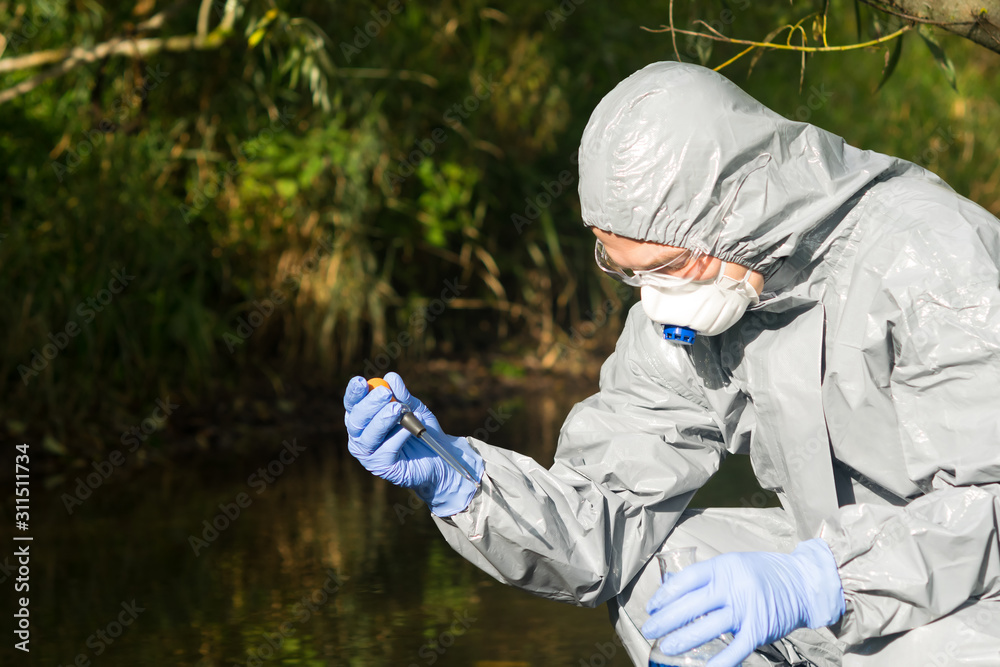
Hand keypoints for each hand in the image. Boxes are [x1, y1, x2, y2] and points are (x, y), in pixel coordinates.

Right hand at [343, 372, 482, 515]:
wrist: (440, 454)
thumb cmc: (420, 428)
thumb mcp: (413, 407)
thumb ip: (402, 394)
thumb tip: (391, 378)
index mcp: (363, 419)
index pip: (352, 405)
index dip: (354, 393)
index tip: (361, 381)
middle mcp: (361, 437)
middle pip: (355, 421)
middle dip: (369, 405)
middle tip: (385, 393)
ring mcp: (369, 454)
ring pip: (368, 437)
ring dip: (383, 421)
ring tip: (398, 409)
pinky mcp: (382, 467)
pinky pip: (387, 450)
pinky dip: (398, 437)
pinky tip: (410, 430)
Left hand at [641, 538, 844, 666]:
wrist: (802, 582)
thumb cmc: (762, 573)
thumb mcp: (732, 564)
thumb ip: (708, 577)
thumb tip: (673, 589)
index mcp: (722, 568)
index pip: (685, 581)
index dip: (664, 595)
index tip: (652, 607)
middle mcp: (732, 587)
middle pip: (690, 605)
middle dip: (665, 620)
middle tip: (648, 630)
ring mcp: (746, 610)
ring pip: (707, 628)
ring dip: (683, 640)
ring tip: (665, 647)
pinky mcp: (759, 630)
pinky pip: (734, 650)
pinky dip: (719, 662)